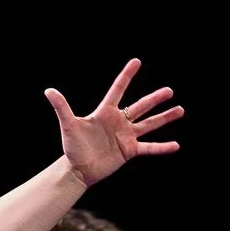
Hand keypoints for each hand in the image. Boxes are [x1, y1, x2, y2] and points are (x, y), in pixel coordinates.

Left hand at [46, 59, 183, 187]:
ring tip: (180, 110)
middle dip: (155, 99)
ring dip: (164, 118)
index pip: (118, 89)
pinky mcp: (129, 151)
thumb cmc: (72, 146)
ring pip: (149, 124)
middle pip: (141, 106)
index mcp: (106, 112)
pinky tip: (176, 144)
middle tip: (169, 90)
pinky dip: (162, 147)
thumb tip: (48, 90)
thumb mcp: (68, 125)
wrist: (78, 169)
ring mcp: (126, 136)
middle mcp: (119, 121)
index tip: (137, 61)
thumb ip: (62, 107)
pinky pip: (149, 147)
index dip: (127, 76)